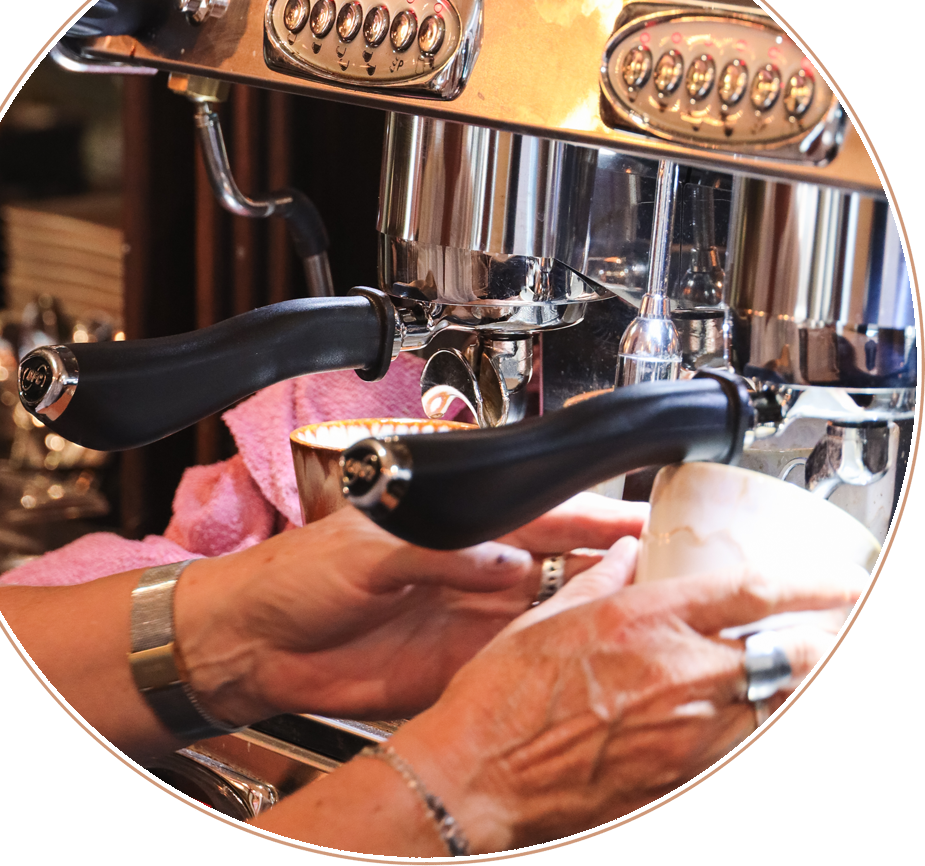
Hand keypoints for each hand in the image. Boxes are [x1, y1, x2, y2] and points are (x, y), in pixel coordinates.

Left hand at [174, 495, 646, 725]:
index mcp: (453, 522)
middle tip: (673, 563)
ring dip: (598, 606)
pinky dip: (559, 655)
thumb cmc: (297, 572)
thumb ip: (439, 551)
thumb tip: (505, 562)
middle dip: (615, 557)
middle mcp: (472, 563)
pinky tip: (594, 653)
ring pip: (552, 608)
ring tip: (653, 605)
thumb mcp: (366, 545)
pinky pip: (522, 657)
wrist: (258, 641)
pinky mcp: (462, 662)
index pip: (539, 511)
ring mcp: (471, 613)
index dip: (595, 512)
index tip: (645, 514)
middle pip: (562, 557)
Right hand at [387, 539, 864, 851]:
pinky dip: (767, 732)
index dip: (814, 583)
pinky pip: (748, 754)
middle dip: (836, 640)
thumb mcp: (546, 619)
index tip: (847, 580)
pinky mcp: (683, 782)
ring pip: (782, 709)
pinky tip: (768, 721)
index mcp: (644, 621)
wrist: (479, 776)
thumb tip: (624, 553)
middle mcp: (679, 674)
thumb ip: (598, 580)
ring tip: (818, 671)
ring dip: (807, 689)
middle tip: (856, 626)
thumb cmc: (501, 698)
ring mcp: (688, 736)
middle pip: (791, 655)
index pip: (755, 591)